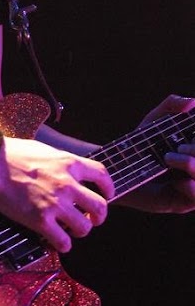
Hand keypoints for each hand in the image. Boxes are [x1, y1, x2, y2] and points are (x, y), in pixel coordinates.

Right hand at [0, 137, 113, 252]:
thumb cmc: (13, 153)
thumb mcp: (44, 149)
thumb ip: (61, 162)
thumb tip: (67, 172)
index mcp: (69, 163)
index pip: (102, 176)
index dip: (108, 188)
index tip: (106, 195)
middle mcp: (67, 184)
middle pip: (100, 207)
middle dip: (98, 216)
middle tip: (90, 218)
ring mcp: (55, 204)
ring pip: (84, 227)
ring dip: (79, 230)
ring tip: (69, 229)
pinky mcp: (41, 221)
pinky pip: (63, 243)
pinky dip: (62, 245)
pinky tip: (55, 239)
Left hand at [124, 94, 194, 213]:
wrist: (118, 164)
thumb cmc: (141, 141)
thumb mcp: (157, 118)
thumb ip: (173, 105)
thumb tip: (193, 102)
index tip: (190, 136)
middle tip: (178, 146)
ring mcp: (191, 188)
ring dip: (193, 166)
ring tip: (169, 158)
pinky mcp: (181, 204)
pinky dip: (191, 188)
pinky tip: (176, 181)